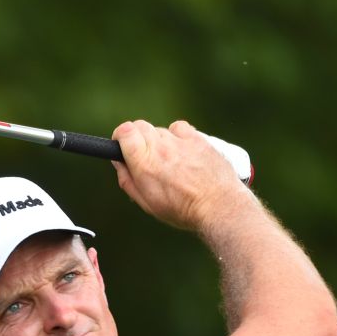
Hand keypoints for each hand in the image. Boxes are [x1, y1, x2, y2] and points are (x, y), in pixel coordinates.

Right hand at [111, 120, 248, 231]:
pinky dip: (175, 135)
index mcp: (144, 164)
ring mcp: (180, 142)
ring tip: (166, 160)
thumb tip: (118, 163)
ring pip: (159, 129)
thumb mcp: (146, 203)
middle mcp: (160, 148)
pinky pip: (179, 127)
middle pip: (139, 125)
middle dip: (135, 136)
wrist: (218, 206)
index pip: (125, 131)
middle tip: (140, 153)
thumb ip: (127, 180)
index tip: (120, 143)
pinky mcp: (197, 139)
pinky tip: (180, 148)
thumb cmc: (182, 209)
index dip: (119, 135)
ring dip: (157, 140)